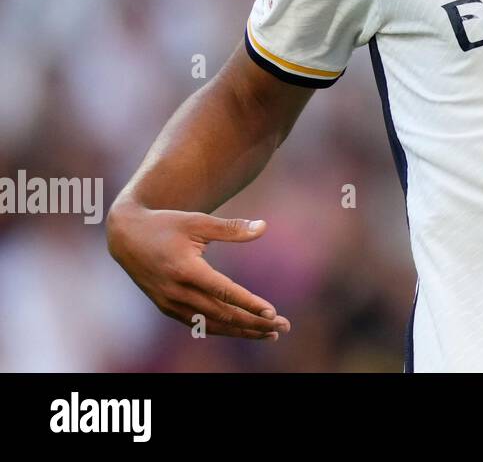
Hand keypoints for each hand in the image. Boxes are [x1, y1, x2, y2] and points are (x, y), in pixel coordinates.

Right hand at [107, 203, 289, 339]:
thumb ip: (231, 228)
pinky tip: (243, 329)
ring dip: (242, 331)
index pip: (223, 293)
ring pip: (211, 324)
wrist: (126, 236)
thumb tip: (264, 227)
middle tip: (283, 326)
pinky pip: (198, 324)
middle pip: (222, 314)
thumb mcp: (198, 221)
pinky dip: (221, 329)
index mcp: (185, 269)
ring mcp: (169, 303)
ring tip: (270, 334)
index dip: (249, 304)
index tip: (273, 312)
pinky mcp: (166, 307)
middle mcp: (176, 291)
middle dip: (255, 323)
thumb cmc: (167, 224)